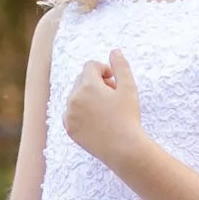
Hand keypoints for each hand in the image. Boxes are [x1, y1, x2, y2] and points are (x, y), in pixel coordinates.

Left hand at [62, 48, 143, 166]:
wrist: (123, 148)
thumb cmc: (128, 117)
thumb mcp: (129, 88)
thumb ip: (121, 66)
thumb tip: (114, 50)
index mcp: (87, 86)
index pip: (90, 66)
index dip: (104, 70)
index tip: (115, 82)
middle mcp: (74, 98)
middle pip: (82, 79)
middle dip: (96, 83)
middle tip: (112, 96)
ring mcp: (69, 114)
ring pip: (76, 96)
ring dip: (88, 97)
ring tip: (106, 109)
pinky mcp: (69, 128)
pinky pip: (71, 112)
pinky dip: (80, 111)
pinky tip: (96, 120)